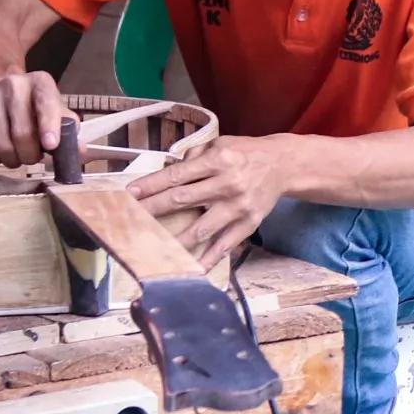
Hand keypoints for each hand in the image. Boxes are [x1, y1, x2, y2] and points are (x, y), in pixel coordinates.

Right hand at [0, 70, 66, 168]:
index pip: (46, 104)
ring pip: (3, 144)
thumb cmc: (34, 107)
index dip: (48, 126)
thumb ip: (69, 130)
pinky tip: (0, 155)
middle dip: (31, 155)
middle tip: (33, 158)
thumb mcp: (55, 110)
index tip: (51, 145)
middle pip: (22, 133)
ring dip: (14, 160)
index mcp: (40, 83)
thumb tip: (80, 151)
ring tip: (18, 157)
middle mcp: (13, 85)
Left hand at [128, 137, 292, 269]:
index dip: (151, 185)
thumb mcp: (220, 144)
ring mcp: (238, 207)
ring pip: (202, 227)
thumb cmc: (246, 153)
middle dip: (153, 209)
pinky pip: (226, 244)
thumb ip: (194, 155)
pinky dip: (210, 258)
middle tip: (130, 219)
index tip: (130, 194)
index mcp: (218, 161)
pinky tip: (195, 269)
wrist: (283, 165)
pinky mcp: (249, 223)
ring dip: (176, 240)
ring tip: (155, 249)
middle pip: (183, 199)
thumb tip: (170, 170)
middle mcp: (227, 184)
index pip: (177, 175)